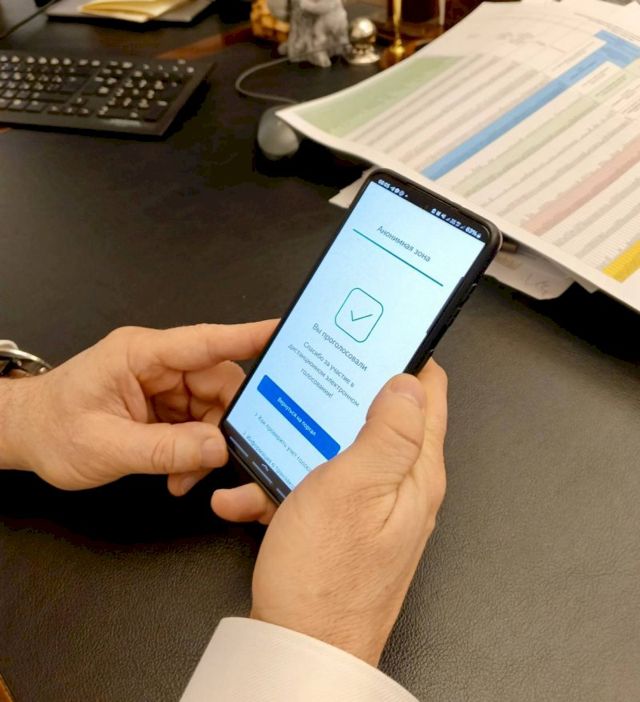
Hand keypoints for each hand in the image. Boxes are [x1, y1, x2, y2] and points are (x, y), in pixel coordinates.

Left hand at [1, 321, 275, 493]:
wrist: (28, 436)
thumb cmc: (53, 429)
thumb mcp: (107, 446)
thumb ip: (165, 450)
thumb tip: (218, 448)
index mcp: (141, 354)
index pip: (204, 341)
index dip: (247, 337)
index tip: (283, 332)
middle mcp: (157, 363)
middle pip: (218, 382)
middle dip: (225, 422)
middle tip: (219, 457)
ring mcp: (162, 384)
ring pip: (213, 407)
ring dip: (207, 444)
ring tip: (184, 475)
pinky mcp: (164, 404)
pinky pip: (197, 424)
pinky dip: (195, 452)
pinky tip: (180, 473)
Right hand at [213, 361, 447, 664]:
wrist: (300, 648)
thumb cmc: (326, 578)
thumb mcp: (354, 487)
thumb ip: (389, 431)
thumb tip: (409, 381)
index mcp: (416, 472)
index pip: (429, 395)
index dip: (408, 357)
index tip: (380, 336)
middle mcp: (402, 488)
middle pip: (382, 418)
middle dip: (344, 395)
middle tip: (312, 379)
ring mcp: (373, 508)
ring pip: (340, 451)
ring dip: (302, 442)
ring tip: (266, 442)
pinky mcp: (345, 527)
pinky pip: (317, 488)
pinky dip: (285, 485)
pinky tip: (249, 494)